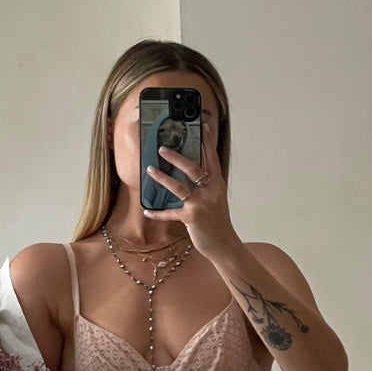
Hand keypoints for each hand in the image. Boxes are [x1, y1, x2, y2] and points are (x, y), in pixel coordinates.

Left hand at [142, 121, 240, 261]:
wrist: (224, 245)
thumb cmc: (217, 221)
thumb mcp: (216, 199)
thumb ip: (206, 185)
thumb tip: (192, 171)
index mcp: (217, 184)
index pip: (212, 158)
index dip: (207, 141)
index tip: (202, 125)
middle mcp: (211, 191)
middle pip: (193, 168)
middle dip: (176, 157)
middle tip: (161, 148)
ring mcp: (201, 204)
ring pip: (179, 187)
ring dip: (162, 178)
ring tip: (150, 169)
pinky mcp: (192, 218)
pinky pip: (171, 213)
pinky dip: (158, 213)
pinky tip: (147, 211)